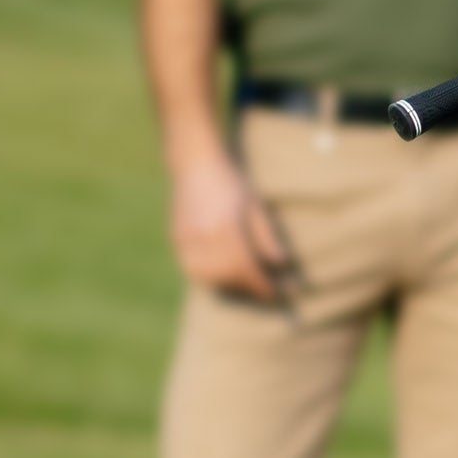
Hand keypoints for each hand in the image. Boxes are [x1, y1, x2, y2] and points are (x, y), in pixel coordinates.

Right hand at [171, 153, 291, 298]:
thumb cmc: (231, 183)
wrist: (196, 164)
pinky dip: (208, 277)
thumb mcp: (256, 207)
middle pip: (228, 276)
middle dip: (248, 288)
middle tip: (263, 290)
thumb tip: (280, 265)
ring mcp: (187, 240)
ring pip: (208, 277)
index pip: (247, 269)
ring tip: (244, 284)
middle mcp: (204, 238)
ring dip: (228, 286)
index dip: (262, 285)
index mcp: (227, 229)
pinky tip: (221, 275)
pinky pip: (192, 269)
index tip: (277, 294)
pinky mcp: (177, 239)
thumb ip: (266, 238)